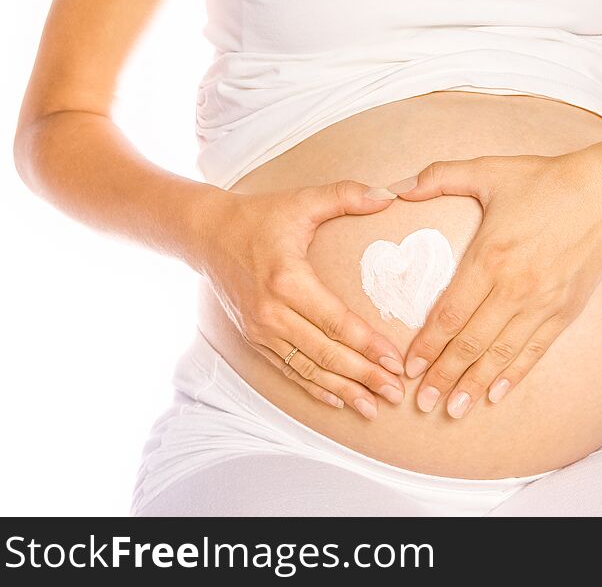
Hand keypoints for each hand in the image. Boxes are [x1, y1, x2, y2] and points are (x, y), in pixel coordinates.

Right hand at [198, 181, 406, 419]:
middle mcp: (272, 313)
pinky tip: (338, 401)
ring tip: (373, 407)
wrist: (206, 234)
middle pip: (326, 353)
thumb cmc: (258, 217)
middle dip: (363, 376)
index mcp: (288, 280)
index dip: (368, 345)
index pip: (336, 322)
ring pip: (308, 369)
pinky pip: (289, 370)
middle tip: (395, 392)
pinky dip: (314, 387)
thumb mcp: (301, 201)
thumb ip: (346, 196)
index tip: (395, 362)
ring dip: (343, 390)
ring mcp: (261, 330)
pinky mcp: (254, 339)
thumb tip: (389, 194)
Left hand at [388, 147, 601, 417]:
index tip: (408, 368)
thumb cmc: (544, 180)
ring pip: (500, 354)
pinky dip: (513, 375)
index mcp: (490, 258)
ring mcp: (542, 304)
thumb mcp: (488, 171)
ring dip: (474, 384)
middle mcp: (514, 288)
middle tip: (420, 403)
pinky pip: (535, 351)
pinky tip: (495, 394)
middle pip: (470, 343)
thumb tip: (396, 185)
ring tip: (453, 410)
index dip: (427, 346)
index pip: (449, 314)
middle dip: (443, 376)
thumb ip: (438, 177)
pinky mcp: (565, 311)